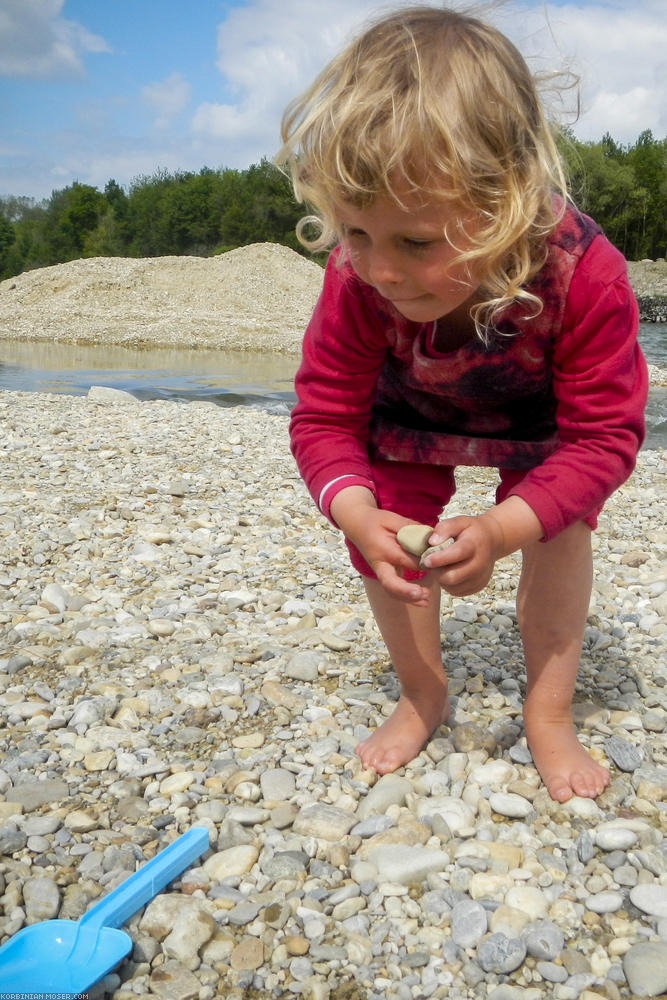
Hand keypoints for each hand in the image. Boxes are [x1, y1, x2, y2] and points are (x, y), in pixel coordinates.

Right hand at [329, 487, 431, 604]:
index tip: (439, 562)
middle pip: (391, 583)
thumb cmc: (376, 521)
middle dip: (408, 591)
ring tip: (426, 601)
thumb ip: (412, 528)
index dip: (423, 563)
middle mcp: (380, 564)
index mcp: (383, 549)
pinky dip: (406, 597)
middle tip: (425, 594)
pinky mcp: (384, 574)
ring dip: (408, 599)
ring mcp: (380, 571)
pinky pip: (393, 589)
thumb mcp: (393, 519)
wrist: (357, 526)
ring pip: (391, 591)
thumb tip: (432, 538)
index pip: (405, 559)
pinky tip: (422, 600)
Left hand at [421, 513, 503, 595]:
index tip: (426, 560)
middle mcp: (479, 564)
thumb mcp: (460, 522)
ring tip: (441, 566)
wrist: (492, 540)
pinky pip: (457, 591)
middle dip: (437, 572)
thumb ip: (444, 528)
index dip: (439, 559)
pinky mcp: (478, 587)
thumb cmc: (472, 531)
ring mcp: (480, 577)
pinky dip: (449, 584)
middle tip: (430, 564)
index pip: (456, 554)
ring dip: (442, 579)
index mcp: (474, 545)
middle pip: (453, 577)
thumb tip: (432, 542)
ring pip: (453, 587)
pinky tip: (449, 572)